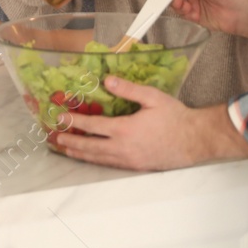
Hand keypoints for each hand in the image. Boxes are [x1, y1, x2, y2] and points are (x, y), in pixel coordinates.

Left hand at [51, 78, 247, 170]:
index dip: (73, 122)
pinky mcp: (135, 166)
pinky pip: (109, 164)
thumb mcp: (153, 98)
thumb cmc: (176, 118)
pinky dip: (94, 160)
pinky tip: (90, 157)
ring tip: (65, 149)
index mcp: (126, 130)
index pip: (92, 126)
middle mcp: (123, 148)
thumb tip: (107, 81)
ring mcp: (129, 160)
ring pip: (97, 158)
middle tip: (53, 138)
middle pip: (89, 146)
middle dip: (69, 141)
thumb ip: (129, 90)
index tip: (59, 117)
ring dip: (79, 153)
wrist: (195, 141)